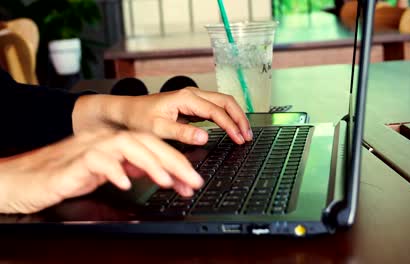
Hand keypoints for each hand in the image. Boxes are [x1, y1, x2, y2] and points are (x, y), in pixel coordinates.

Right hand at [0, 129, 202, 213]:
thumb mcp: (108, 173)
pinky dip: (114, 171)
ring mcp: (91, 147)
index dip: (176, 162)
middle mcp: (107, 140)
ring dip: (150, 163)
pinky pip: (97, 161)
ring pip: (127, 146)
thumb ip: (132, 168)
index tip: (193, 180)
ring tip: (166, 181)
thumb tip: (160, 173)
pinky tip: (126, 183)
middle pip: (147, 142)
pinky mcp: (74, 161)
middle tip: (192, 181)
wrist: (26, 178)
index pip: (154, 146)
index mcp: (116, 142)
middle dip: (174, 162)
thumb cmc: (65, 175)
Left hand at [72, 87, 252, 144]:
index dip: (231, 126)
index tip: (239, 139)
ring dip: (235, 116)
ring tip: (244, 133)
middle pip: (226, 101)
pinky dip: (226, 117)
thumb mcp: (158, 129)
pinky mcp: (192, 104)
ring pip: (223, 102)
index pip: (216, 111)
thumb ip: (182, 133)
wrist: (127, 111)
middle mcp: (192, 94)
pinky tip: (231, 127)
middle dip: (239, 118)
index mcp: (186, 98)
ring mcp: (193, 97)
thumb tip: (205, 137)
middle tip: (247, 135)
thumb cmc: (139, 119)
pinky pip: (215, 107)